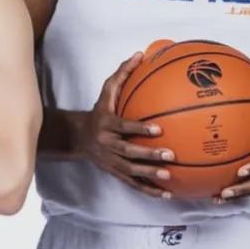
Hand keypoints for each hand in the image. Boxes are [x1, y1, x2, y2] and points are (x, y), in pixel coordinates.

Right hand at [76, 52, 175, 198]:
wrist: (79, 138)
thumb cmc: (99, 111)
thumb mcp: (106, 92)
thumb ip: (123, 74)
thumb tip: (141, 54)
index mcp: (107, 125)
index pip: (124, 127)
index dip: (140, 129)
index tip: (159, 129)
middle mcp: (108, 145)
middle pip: (129, 152)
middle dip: (149, 155)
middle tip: (171, 155)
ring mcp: (111, 162)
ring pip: (131, 172)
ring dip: (150, 176)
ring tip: (169, 177)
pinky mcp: (115, 173)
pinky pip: (133, 184)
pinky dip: (149, 191)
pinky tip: (167, 194)